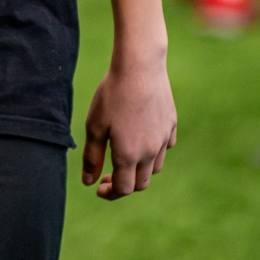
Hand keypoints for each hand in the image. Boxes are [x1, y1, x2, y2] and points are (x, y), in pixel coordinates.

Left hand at [82, 57, 176, 200]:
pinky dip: (154, 151)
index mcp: (129, 155)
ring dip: (140, 170)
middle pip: (141, 183)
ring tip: (125, 158)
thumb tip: (89, 183)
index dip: (110, 193)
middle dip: (124, 185)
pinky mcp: (171, 124)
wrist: (140, 66)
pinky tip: (143, 139)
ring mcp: (163, 138)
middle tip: (108, 175)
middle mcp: (150, 152)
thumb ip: (92, 157)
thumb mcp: (95, 125)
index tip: (99, 188)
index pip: (123, 189)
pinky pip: (165, 147)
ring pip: (155, 167)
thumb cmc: (113, 95)